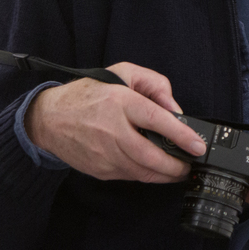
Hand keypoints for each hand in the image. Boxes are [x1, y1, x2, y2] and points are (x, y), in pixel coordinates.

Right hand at [25, 62, 206, 182]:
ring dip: (165, 175)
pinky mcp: (100, 169)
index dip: (180, 135)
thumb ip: (154, 84)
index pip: (156, 120)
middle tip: (190, 164)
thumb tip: (175, 110)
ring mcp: (104, 153)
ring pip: (142, 172)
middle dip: (176, 166)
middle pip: (151, 156)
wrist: (50, 118)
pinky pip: (130, 176)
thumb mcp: (122, 73)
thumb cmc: (89, 93)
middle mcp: (112, 130)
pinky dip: (147, 175)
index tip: (198, 145)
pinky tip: (155, 169)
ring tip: (178, 170)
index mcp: (119, 102)